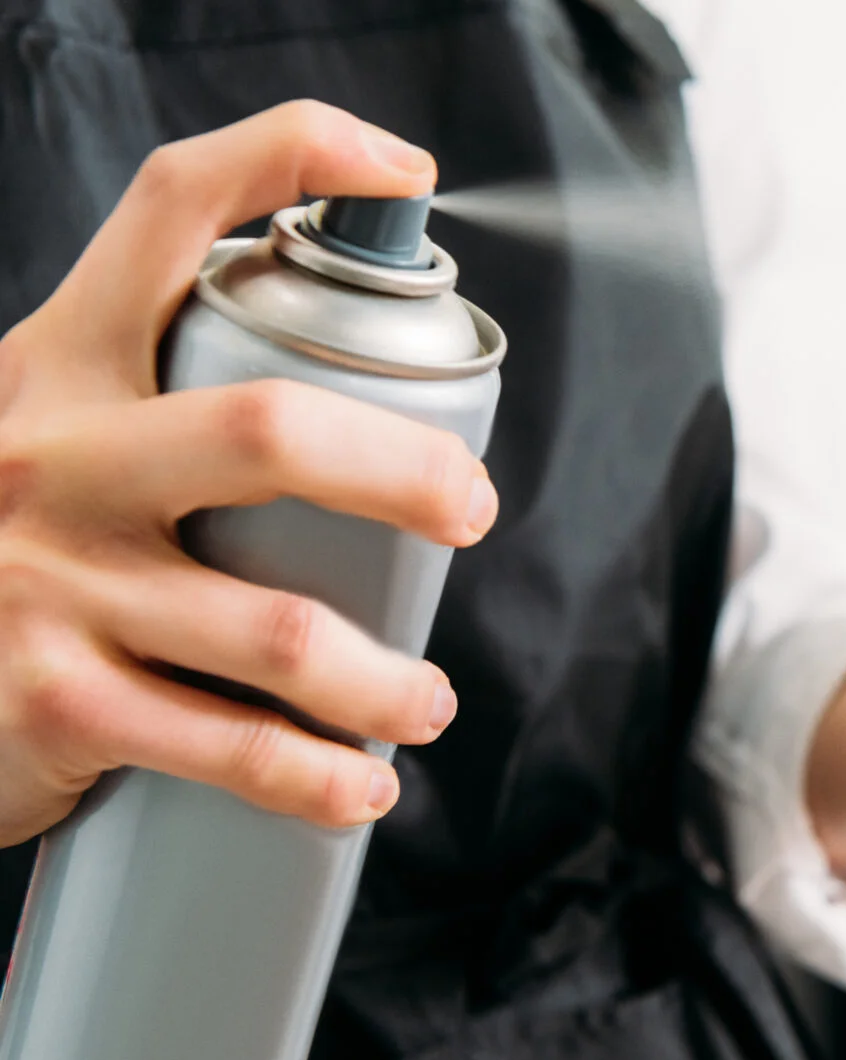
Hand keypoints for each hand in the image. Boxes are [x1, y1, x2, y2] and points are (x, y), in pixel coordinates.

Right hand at [0, 101, 494, 843]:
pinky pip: (228, 747)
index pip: (169, 210)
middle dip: (408, 472)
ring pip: (280, 630)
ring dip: (387, 680)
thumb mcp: (51, 435)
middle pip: (270, 430)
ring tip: (425, 702)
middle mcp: (50, 455)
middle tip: (470, 512)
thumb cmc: (10, 550)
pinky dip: (318, 778)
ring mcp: (46, 582)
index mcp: (61, 364)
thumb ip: (163, 403)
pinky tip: (362, 788)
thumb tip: (365, 415)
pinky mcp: (52, 703)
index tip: (402, 169)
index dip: (295, 156)